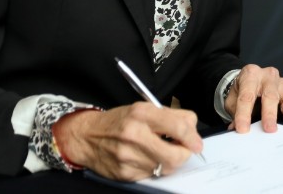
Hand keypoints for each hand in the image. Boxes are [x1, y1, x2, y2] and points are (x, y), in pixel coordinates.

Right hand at [51, 103, 201, 180]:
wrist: (86, 136)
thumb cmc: (118, 121)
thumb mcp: (143, 107)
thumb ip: (171, 116)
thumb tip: (192, 128)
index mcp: (141, 113)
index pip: (178, 127)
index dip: (193, 136)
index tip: (196, 141)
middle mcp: (134, 135)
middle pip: (175, 155)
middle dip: (185, 154)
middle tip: (184, 149)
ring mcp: (128, 157)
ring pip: (166, 168)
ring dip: (171, 161)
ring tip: (164, 151)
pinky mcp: (125, 174)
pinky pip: (152, 175)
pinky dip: (156, 167)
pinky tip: (148, 158)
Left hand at [225, 64, 282, 133]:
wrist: (250, 79)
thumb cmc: (242, 90)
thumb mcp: (232, 100)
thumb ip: (234, 114)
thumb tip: (235, 130)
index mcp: (250, 75)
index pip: (246, 96)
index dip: (243, 114)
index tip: (243, 129)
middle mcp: (268, 76)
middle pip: (270, 95)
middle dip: (269, 114)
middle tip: (270, 129)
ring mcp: (281, 83)